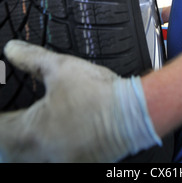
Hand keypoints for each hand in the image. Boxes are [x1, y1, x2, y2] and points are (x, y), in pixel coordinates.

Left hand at [0, 40, 160, 162]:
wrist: (134, 112)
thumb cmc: (100, 94)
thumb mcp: (60, 67)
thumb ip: (31, 58)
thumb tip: (12, 50)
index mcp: (32, 132)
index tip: (0, 109)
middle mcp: (42, 154)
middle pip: (8, 152)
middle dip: (5, 137)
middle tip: (8, 122)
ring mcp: (61, 163)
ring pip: (27, 160)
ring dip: (21, 147)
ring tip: (24, 132)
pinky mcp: (77, 165)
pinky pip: (51, 162)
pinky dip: (43, 153)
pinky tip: (50, 139)